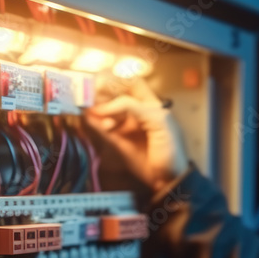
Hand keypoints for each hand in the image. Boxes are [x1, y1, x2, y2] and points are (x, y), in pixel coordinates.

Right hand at [85, 77, 188, 193]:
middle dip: (102, 92)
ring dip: (97, 107)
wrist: (169, 178)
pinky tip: (87, 117)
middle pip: (115, 95)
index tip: (102, 79)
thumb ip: (134, 108)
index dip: (118, 79)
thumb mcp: (159, 121)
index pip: (131, 83)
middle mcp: (136, 112)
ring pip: (107, 111)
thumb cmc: (171, 148)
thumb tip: (106, 106)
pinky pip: (102, 128)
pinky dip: (93, 122)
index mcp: (150, 104)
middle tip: (90, 93)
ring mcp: (126, 127)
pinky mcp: (118, 141)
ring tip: (90, 109)